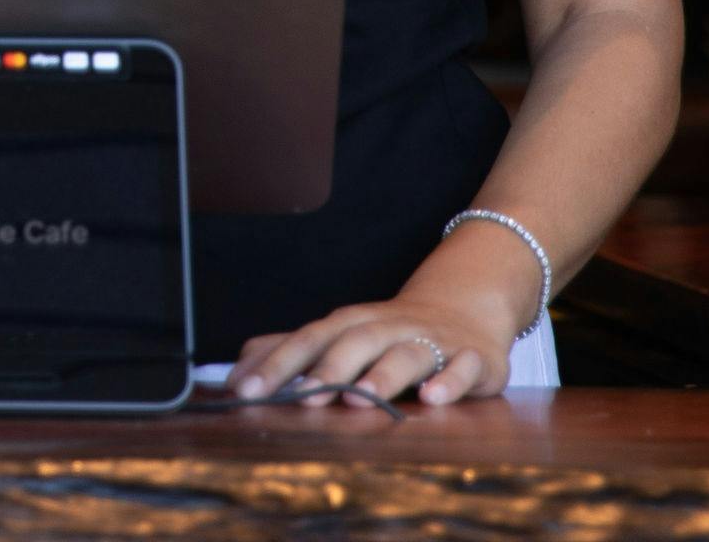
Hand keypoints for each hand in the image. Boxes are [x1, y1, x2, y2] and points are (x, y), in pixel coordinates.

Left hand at [232, 286, 516, 406]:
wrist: (463, 311)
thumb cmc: (387, 334)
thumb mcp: (340, 339)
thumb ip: (290, 354)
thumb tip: (236, 373)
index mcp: (349, 324)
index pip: (307, 340)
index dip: (276, 364)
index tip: (246, 390)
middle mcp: (386, 327)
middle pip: (353, 342)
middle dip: (328, 368)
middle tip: (304, 396)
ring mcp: (430, 341)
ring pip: (405, 353)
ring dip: (383, 374)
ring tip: (362, 399)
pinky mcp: (472, 358)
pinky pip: (463, 366)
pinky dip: (450, 380)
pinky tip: (435, 397)